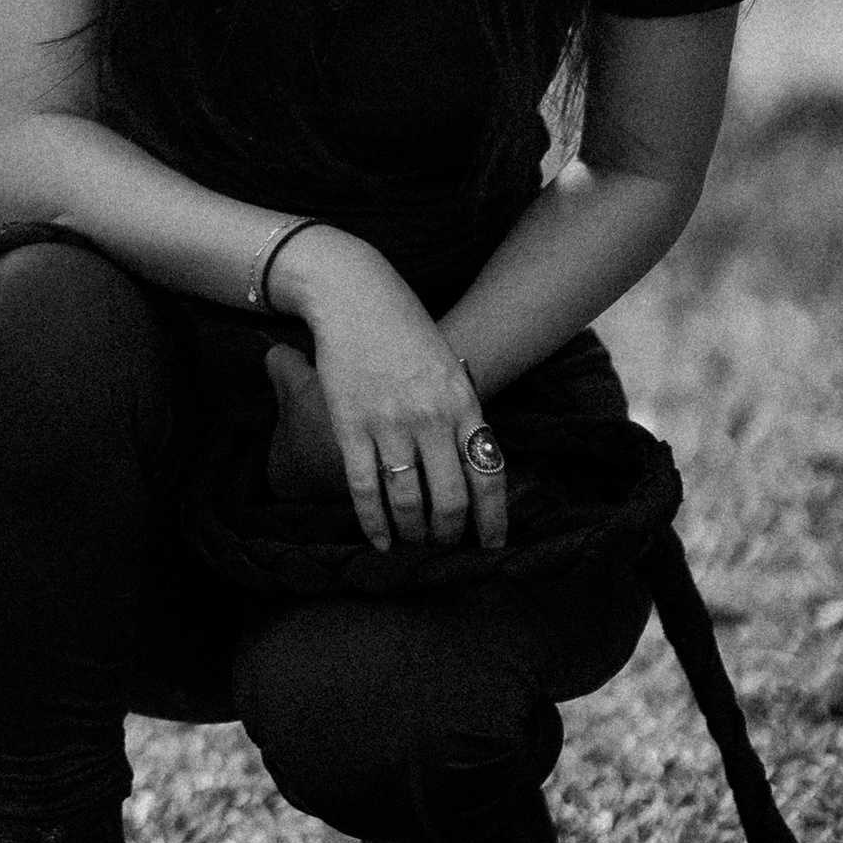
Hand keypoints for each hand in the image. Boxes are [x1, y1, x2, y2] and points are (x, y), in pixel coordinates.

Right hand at [274, 228, 507, 554]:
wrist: (354, 295)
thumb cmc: (405, 330)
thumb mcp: (449, 369)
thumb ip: (463, 415)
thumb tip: (475, 465)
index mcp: (464, 404)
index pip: (489, 477)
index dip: (493, 521)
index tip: (490, 547)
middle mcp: (432, 418)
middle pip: (451, 500)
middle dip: (450, 534)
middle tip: (445, 546)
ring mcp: (389, 423)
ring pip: (408, 501)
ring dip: (413, 533)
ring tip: (414, 544)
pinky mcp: (350, 424)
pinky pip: (364, 488)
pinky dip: (373, 523)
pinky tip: (379, 541)